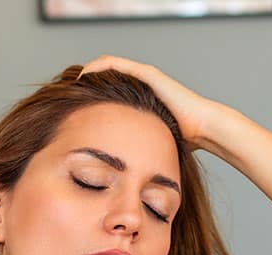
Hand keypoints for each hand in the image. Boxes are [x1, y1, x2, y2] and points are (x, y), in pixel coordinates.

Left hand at [77, 56, 225, 151]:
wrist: (204, 128)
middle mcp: (142, 86)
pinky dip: (97, 67)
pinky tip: (83, 76)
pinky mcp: (147, 73)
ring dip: (88, 73)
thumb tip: (122, 173)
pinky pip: (115, 64)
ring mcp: (145, 77)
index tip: (75, 110)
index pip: (111, 94)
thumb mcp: (151, 144)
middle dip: (87, 85)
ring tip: (71, 84)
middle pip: (106, 78)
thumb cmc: (184, 141)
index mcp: (141, 101)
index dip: (92, 98)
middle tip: (67, 96)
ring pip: (107, 67)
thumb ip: (137, 150)